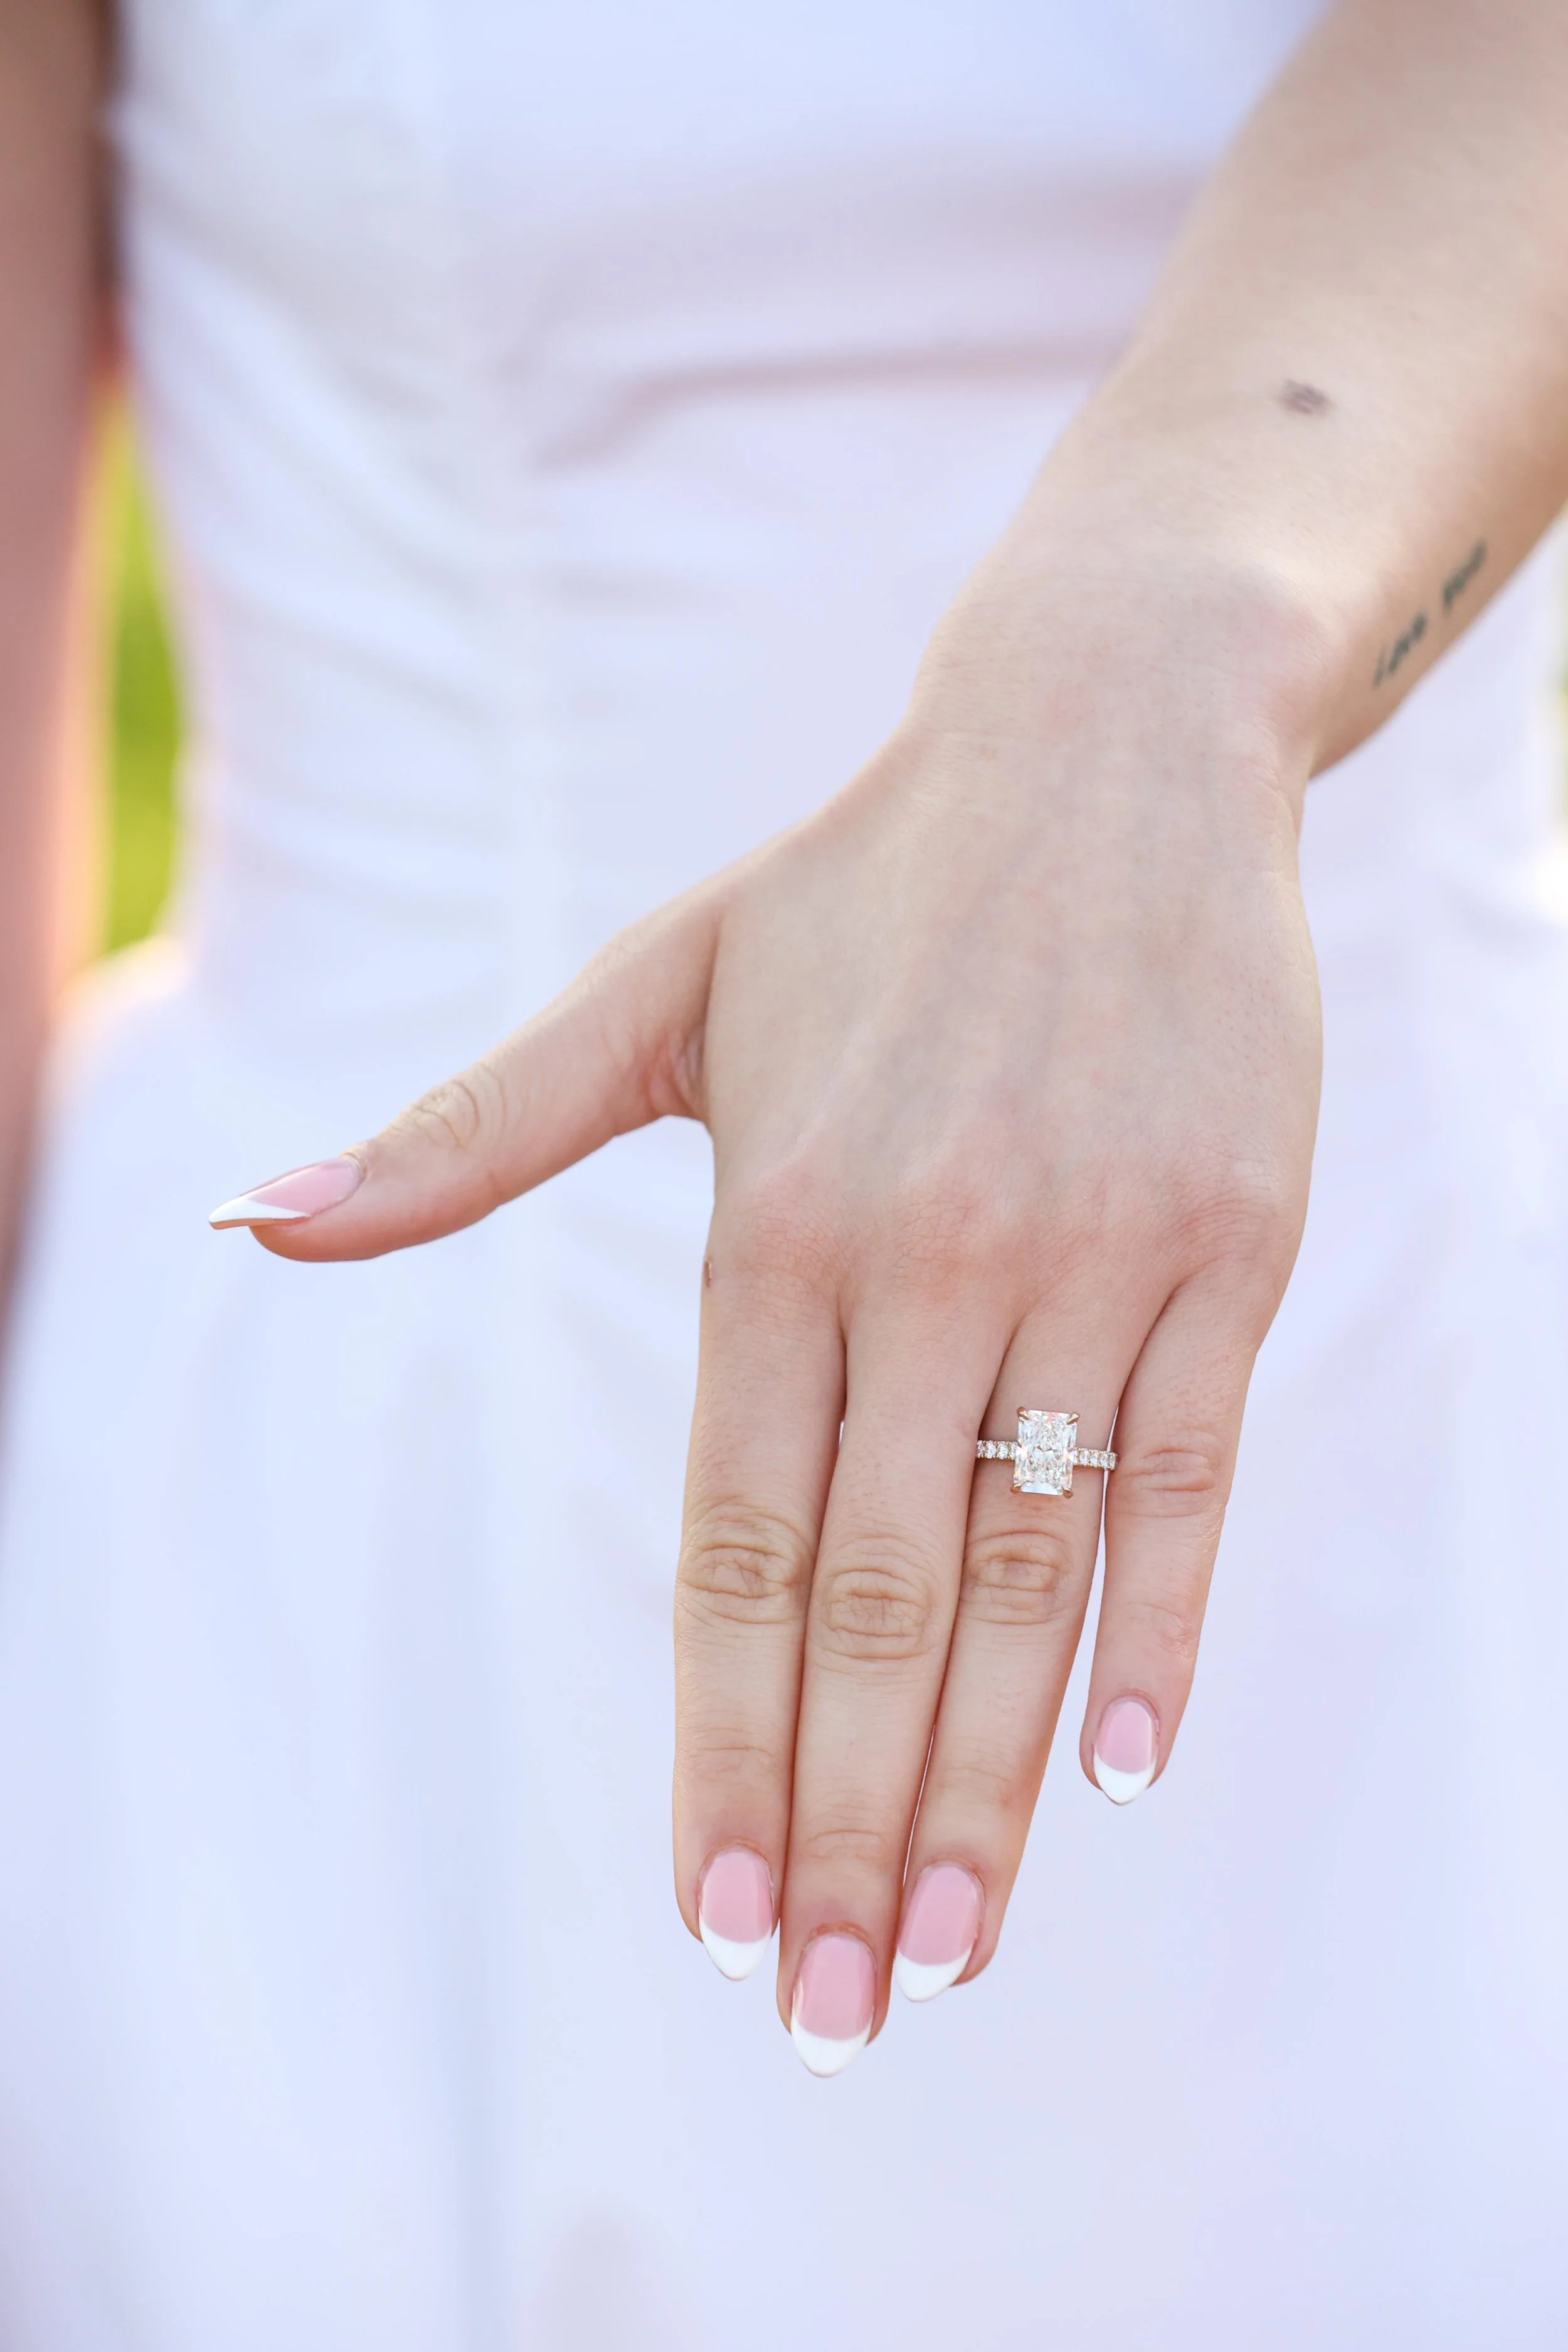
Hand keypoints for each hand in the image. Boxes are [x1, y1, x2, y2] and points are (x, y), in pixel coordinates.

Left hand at [216, 519, 1322, 2070]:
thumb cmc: (865, 886)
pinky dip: (1163, 1621)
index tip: (705, 1914)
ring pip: (1032, 1561)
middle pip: (880, 1593)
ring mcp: (1097, 1247)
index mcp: (778, 1214)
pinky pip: (1192, 1465)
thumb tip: (250, 1225)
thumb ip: (465, 1133)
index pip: (738, 1540)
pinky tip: (1124, 1766)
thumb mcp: (651, 991)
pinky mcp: (1233, 1237)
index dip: (719, 1740)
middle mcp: (933, 1250)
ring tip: (950, 1945)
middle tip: (825, 2009)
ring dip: (990, 1775)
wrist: (1111, 745)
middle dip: (842, 1819)